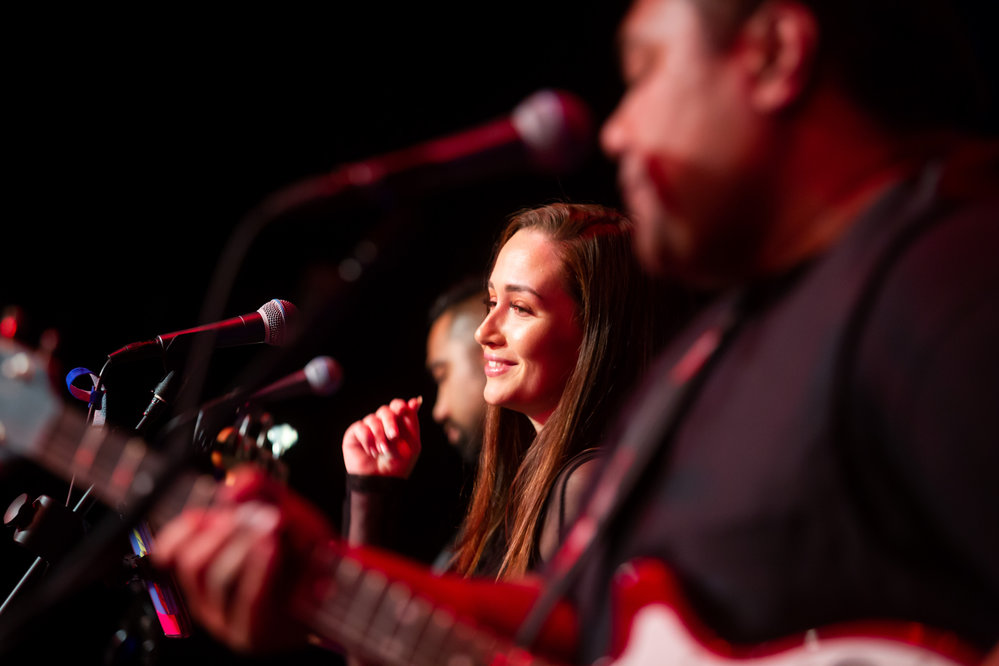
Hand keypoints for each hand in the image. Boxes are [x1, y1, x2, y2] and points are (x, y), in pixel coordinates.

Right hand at [151, 466, 335, 652]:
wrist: (343, 583)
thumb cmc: (308, 551)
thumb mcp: (283, 508)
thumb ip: (259, 487)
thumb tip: (232, 489)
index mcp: (206, 567)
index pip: (169, 550)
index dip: (183, 527)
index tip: (212, 511)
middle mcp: (208, 597)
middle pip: (191, 560)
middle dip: (223, 529)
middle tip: (256, 515)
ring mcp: (228, 620)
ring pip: (214, 577)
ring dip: (242, 543)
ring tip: (272, 527)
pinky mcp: (252, 633)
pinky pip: (246, 598)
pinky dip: (259, 567)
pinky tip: (273, 547)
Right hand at [342, 397, 421, 477]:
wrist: (381, 481)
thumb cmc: (398, 465)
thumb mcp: (412, 444)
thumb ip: (412, 422)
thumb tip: (415, 400)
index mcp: (397, 424)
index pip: (397, 406)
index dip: (400, 406)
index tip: (402, 411)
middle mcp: (381, 424)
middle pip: (385, 410)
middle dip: (391, 422)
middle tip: (394, 436)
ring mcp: (368, 428)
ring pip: (372, 419)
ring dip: (379, 435)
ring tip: (382, 451)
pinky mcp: (354, 435)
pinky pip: (360, 427)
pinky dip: (368, 439)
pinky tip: (371, 451)